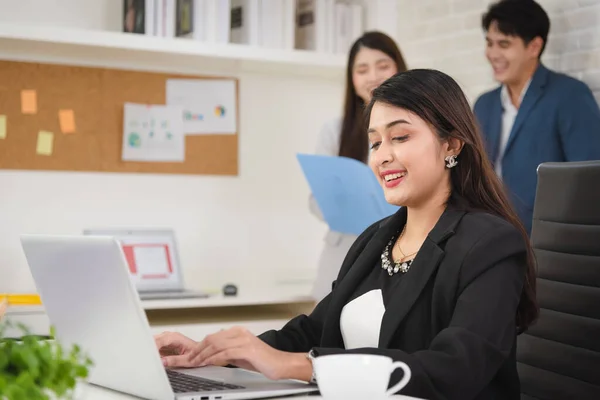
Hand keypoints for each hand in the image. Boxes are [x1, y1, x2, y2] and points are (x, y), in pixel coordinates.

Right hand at [154, 331, 220, 367]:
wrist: (202, 354)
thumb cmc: (198, 355)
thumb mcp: (187, 361)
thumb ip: (174, 360)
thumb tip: (163, 361)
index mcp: (176, 337)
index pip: (160, 340)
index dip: (153, 347)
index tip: (149, 354)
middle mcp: (170, 336)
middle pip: (155, 339)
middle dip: (149, 347)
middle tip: (146, 357)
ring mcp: (166, 339)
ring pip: (153, 342)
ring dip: (150, 349)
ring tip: (148, 358)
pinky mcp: (164, 345)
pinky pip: (155, 346)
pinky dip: (152, 352)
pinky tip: (152, 357)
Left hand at [157, 327, 309, 380]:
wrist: (281, 364)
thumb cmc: (263, 361)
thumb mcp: (241, 355)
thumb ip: (227, 352)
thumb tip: (212, 356)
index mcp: (237, 332)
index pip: (212, 337)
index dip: (198, 347)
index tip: (188, 356)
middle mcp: (239, 333)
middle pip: (211, 339)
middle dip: (196, 350)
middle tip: (185, 360)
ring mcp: (243, 339)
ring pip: (215, 345)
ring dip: (201, 355)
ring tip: (192, 363)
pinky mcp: (247, 349)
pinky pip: (225, 353)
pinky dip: (213, 358)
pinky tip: (206, 363)